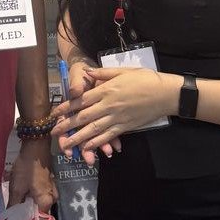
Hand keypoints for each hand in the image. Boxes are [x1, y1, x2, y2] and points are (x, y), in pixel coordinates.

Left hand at [8, 137, 56, 211]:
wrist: (36, 145)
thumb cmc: (27, 167)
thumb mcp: (17, 187)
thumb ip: (14, 205)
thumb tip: (10, 217)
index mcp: (46, 202)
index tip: (17, 219)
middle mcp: (52, 198)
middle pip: (37, 210)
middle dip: (24, 207)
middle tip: (13, 203)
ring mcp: (52, 189)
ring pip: (37, 199)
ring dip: (25, 197)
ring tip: (15, 189)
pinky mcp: (49, 181)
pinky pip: (38, 191)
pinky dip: (29, 189)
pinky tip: (20, 183)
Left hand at [52, 67, 175, 154]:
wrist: (165, 94)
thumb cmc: (144, 79)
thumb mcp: (123, 71)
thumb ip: (103, 73)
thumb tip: (87, 72)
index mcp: (107, 89)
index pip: (82, 100)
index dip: (67, 107)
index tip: (56, 113)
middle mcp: (109, 105)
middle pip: (84, 117)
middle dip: (67, 125)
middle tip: (54, 132)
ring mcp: (117, 118)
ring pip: (93, 129)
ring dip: (78, 138)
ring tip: (66, 144)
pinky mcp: (125, 127)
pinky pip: (108, 136)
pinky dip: (96, 143)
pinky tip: (87, 148)